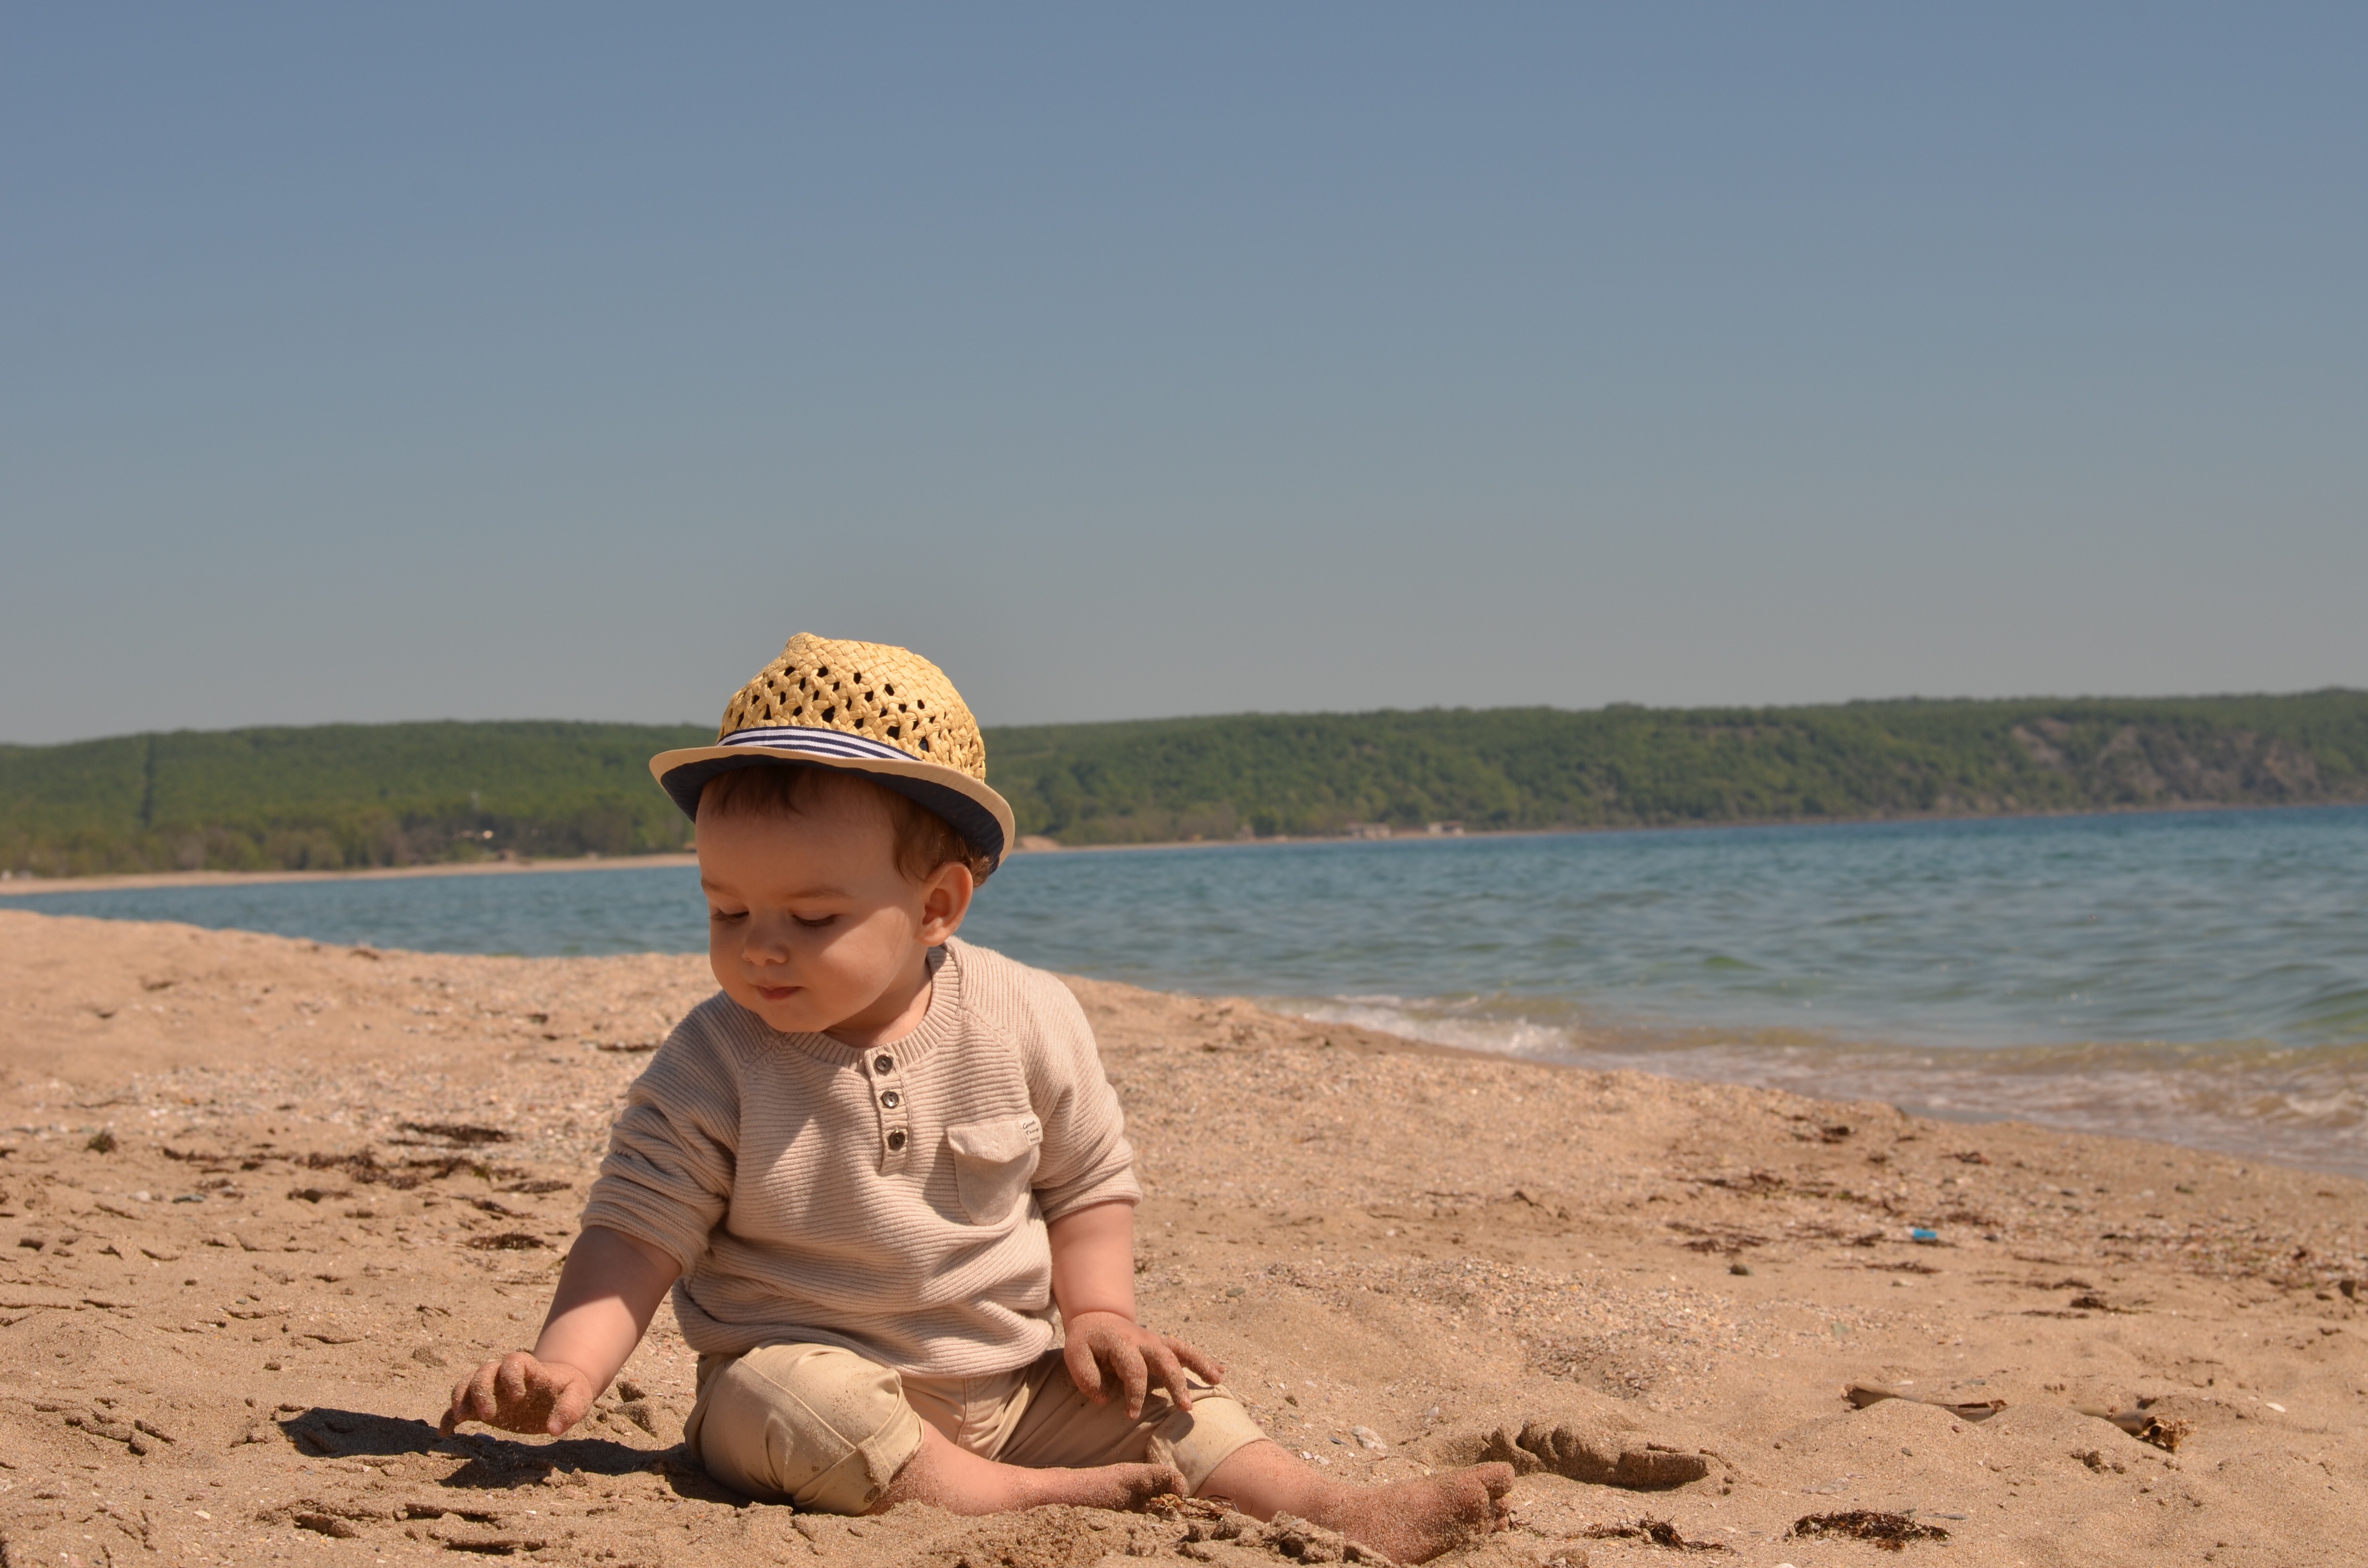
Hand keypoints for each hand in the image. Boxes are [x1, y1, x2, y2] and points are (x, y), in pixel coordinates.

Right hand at [440, 1351, 598, 1437]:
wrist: (558, 1391)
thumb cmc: (569, 1390)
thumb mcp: (578, 1396)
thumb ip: (570, 1409)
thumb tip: (554, 1430)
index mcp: (530, 1369)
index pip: (513, 1361)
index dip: (511, 1375)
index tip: (517, 1397)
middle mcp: (505, 1376)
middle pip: (484, 1371)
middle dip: (481, 1390)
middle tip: (487, 1414)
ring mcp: (492, 1390)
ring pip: (466, 1383)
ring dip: (460, 1398)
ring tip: (461, 1418)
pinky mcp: (482, 1406)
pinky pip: (459, 1407)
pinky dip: (449, 1417)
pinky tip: (445, 1432)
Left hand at [1063, 1310, 1225, 1419]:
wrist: (1097, 1318)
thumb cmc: (1086, 1342)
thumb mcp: (1075, 1356)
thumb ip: (1087, 1378)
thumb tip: (1105, 1399)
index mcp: (1121, 1343)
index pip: (1133, 1370)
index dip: (1134, 1394)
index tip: (1130, 1416)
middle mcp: (1144, 1340)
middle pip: (1165, 1359)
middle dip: (1177, 1383)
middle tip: (1186, 1407)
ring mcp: (1157, 1341)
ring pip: (1182, 1350)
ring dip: (1200, 1365)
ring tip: (1216, 1381)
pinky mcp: (1164, 1344)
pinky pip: (1186, 1350)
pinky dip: (1203, 1360)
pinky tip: (1220, 1373)